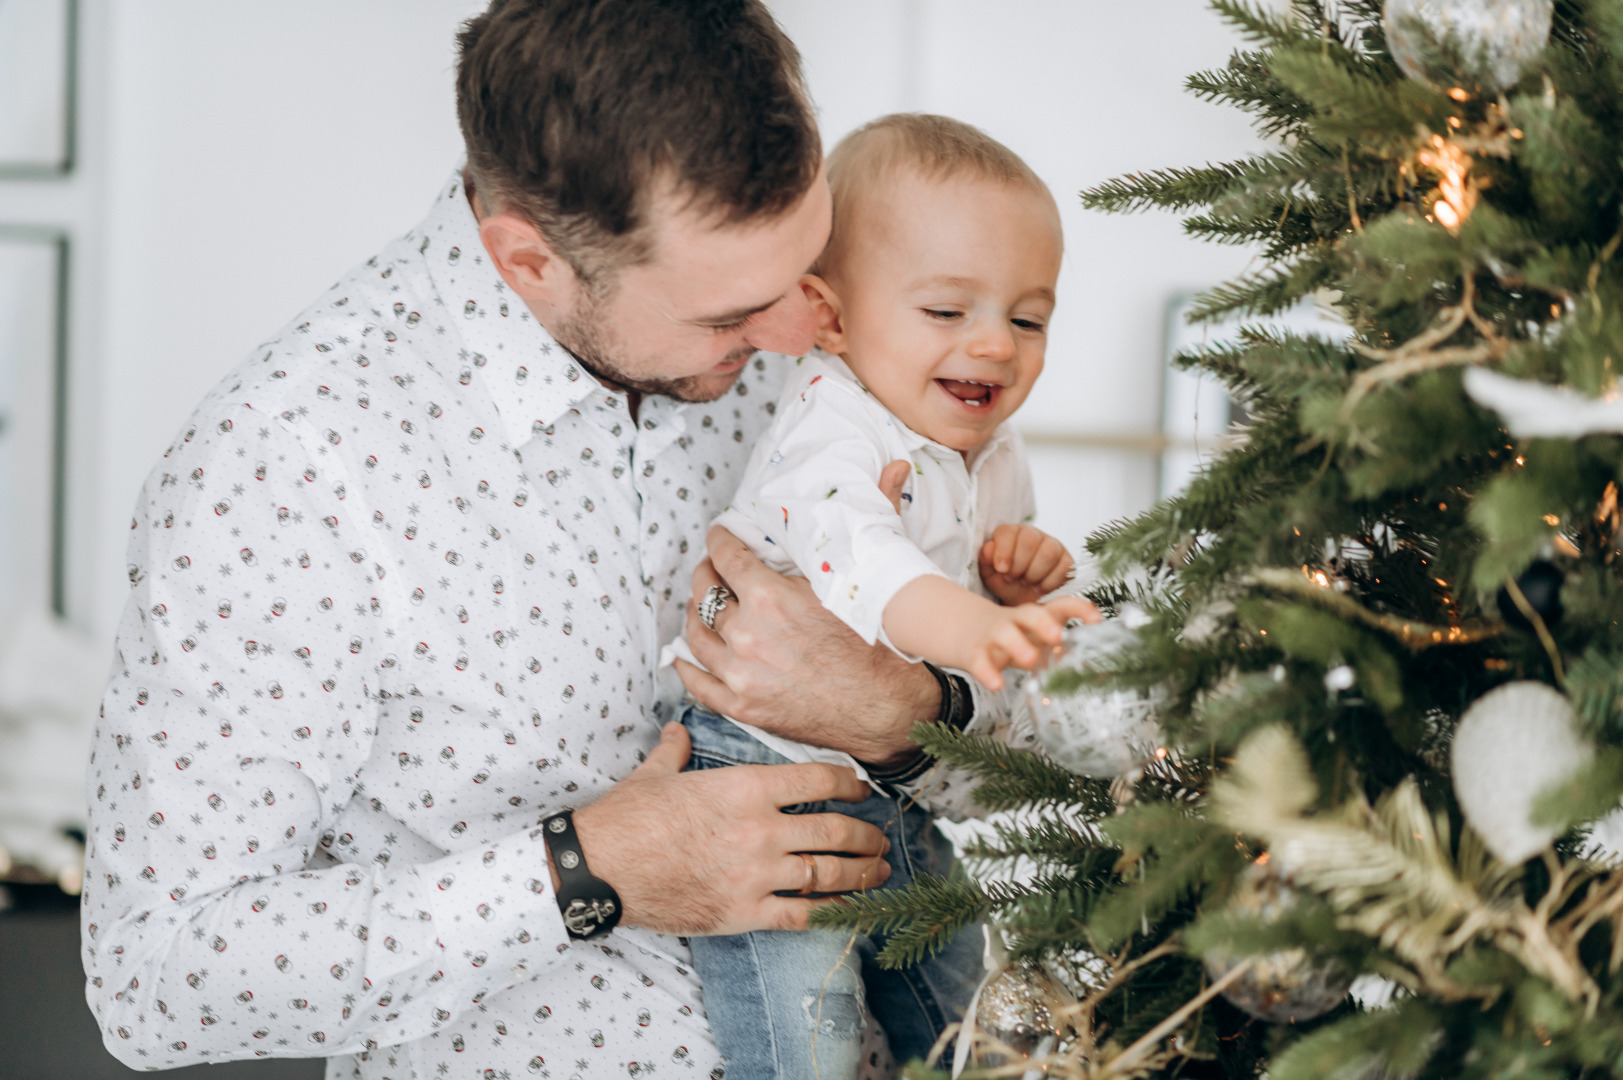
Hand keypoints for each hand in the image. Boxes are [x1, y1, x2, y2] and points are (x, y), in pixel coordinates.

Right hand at [571, 723, 890, 934]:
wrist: (599, 867)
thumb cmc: (627, 817)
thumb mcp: (656, 772)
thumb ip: (677, 749)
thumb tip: (677, 731)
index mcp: (745, 787)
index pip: (817, 779)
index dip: (849, 783)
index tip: (862, 789)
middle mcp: (760, 829)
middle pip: (835, 830)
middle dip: (867, 835)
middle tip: (881, 838)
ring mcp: (755, 874)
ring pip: (827, 874)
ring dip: (861, 874)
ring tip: (879, 871)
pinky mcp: (743, 912)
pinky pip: (801, 915)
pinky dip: (832, 914)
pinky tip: (850, 912)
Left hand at [675, 523, 937, 768]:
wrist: (890, 711)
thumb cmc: (883, 645)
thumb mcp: (871, 577)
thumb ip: (874, 516)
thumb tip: (896, 466)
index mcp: (771, 597)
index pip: (726, 555)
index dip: (720, 539)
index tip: (720, 535)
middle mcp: (747, 634)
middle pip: (705, 592)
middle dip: (706, 573)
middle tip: (713, 568)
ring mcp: (740, 674)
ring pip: (695, 634)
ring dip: (696, 614)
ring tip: (703, 605)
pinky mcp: (742, 707)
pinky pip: (697, 683)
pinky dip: (686, 665)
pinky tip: (684, 655)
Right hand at [957, 596, 1098, 690]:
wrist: (967, 630)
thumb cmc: (1016, 638)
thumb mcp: (1040, 640)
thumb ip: (1066, 654)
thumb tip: (1106, 676)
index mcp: (1037, 617)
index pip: (1060, 605)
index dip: (1079, 609)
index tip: (1096, 619)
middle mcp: (1017, 621)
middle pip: (1031, 614)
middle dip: (1044, 623)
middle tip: (1058, 636)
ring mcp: (995, 635)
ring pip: (1005, 634)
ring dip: (1017, 645)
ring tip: (1029, 659)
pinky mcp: (976, 653)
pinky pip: (980, 662)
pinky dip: (988, 673)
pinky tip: (998, 685)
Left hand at [979, 523, 1080, 606]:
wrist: (1026, 603)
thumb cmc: (1006, 584)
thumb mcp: (990, 576)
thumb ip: (986, 561)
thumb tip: (989, 547)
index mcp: (1011, 534)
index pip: (1008, 531)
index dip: (1004, 550)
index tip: (1001, 569)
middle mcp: (1033, 535)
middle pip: (1030, 539)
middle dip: (1019, 564)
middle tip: (1013, 578)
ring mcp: (1053, 546)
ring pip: (1048, 552)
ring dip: (1034, 573)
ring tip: (1026, 582)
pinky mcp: (1067, 561)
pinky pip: (1063, 567)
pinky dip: (1049, 582)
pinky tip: (1040, 588)